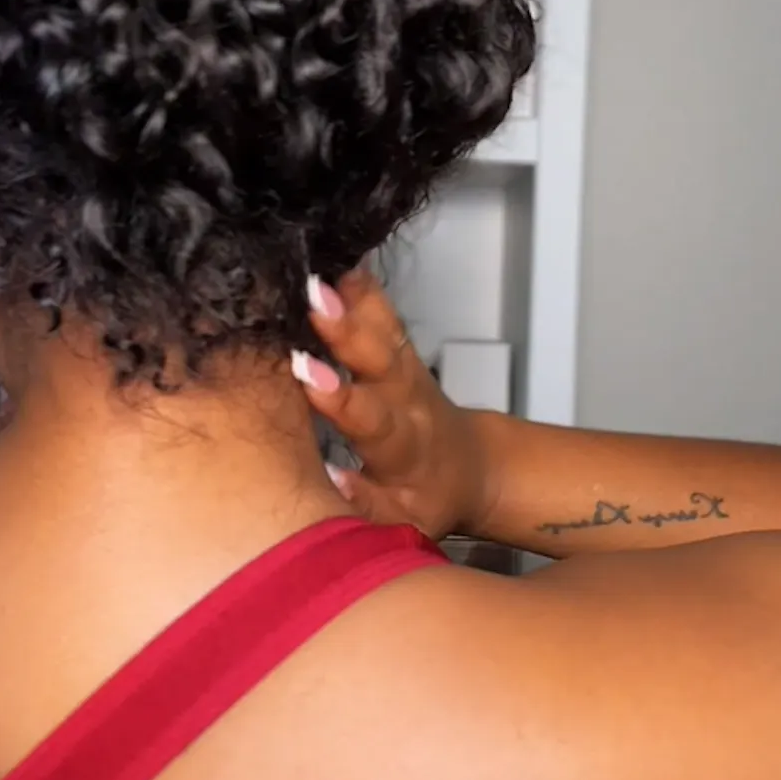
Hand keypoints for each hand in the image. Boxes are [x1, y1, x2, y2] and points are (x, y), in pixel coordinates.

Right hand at [299, 268, 490, 541]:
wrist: (468, 469)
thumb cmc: (425, 500)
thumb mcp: (402, 523)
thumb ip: (366, 503)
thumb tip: (329, 478)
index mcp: (405, 447)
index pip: (373, 421)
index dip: (342, 399)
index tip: (312, 376)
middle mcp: (408, 400)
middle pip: (379, 361)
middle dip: (346, 331)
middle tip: (314, 299)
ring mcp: (406, 369)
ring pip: (381, 328)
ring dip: (349, 299)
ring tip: (318, 270)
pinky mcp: (401, 349)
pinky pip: (381, 311)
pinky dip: (359, 284)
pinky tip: (335, 256)